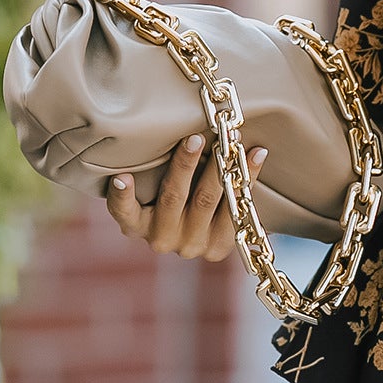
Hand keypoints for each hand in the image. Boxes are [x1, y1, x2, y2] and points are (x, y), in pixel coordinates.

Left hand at [106, 133, 267, 262]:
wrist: (163, 230)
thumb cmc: (205, 212)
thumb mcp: (226, 212)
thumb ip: (239, 192)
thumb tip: (260, 151)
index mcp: (216, 246)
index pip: (235, 208)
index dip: (244, 177)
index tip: (254, 151)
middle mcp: (188, 246)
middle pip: (205, 200)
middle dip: (217, 165)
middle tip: (224, 137)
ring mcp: (159, 238)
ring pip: (174, 197)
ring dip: (184, 165)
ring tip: (193, 140)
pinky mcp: (132, 228)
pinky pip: (125, 212)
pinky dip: (123, 195)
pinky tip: (123, 178)